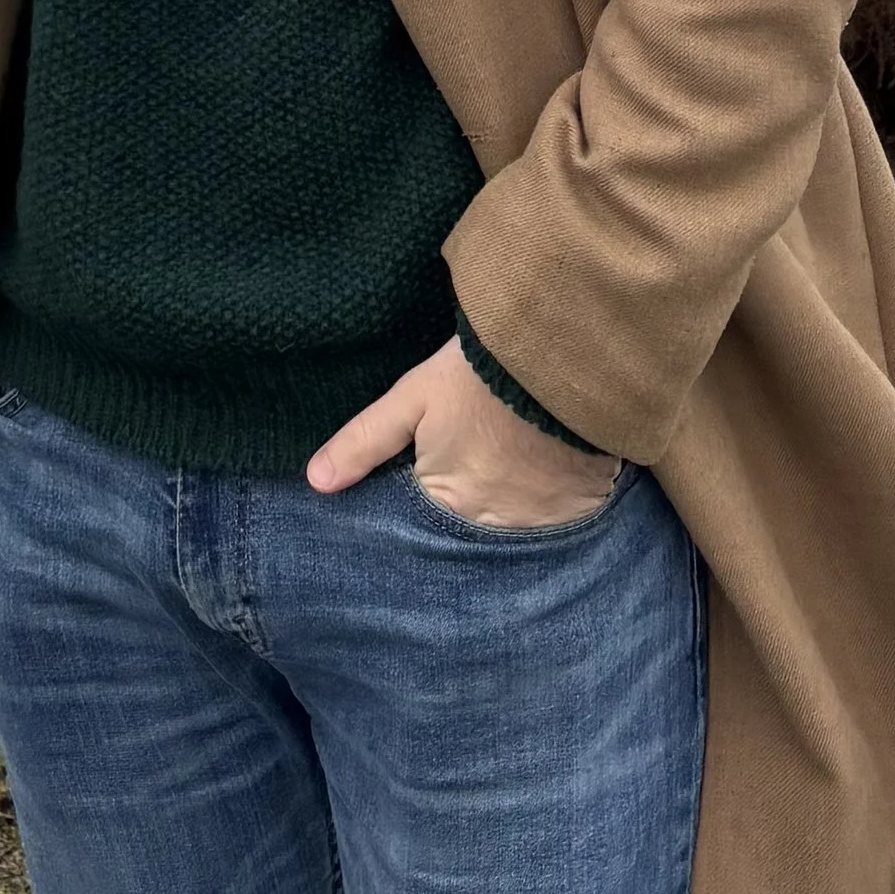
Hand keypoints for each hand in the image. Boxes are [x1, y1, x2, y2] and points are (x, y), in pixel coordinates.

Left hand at [306, 335, 619, 527]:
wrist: (563, 357)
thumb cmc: (481, 374)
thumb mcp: (414, 397)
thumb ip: (365, 441)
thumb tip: (315, 482)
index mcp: (444, 504)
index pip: (419, 531)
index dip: (417, 513)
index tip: (422, 494)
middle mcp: (489, 529)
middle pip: (465, 537)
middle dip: (461, 523)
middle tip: (467, 490)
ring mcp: (538, 526)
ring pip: (510, 536)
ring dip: (504, 521)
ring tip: (505, 492)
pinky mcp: (579, 512)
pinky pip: (555, 530)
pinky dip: (546, 516)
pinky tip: (544, 491)